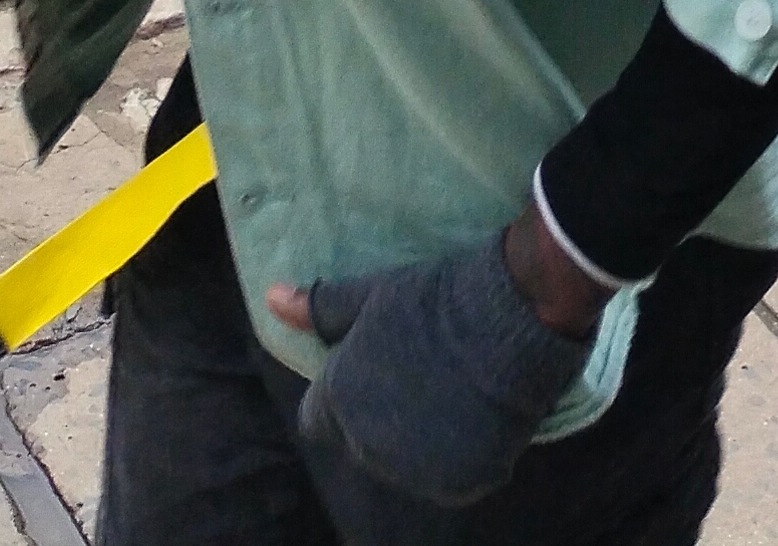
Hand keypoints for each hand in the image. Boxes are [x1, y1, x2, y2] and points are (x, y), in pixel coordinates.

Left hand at [269, 228, 595, 512]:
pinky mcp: (457, 483)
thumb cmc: (433, 300)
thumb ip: (319, 308)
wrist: (506, 317)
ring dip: (419, 440)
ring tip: (452, 394)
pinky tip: (476, 418)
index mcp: (338, 401)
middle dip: (381, 416)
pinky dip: (460, 456)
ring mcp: (413, 470)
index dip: (345, 393)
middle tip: (422, 375)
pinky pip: (449, 477)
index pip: (320, 417)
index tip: (376, 370)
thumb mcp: (371, 295)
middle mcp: (367, 446)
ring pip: (405, 463)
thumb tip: (270, 298)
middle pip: (362, 441)